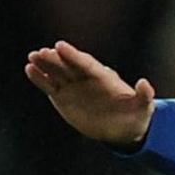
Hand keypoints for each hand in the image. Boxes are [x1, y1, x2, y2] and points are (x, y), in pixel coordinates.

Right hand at [25, 40, 155, 146]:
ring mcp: (74, 87)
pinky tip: (29, 69)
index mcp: (104, 78)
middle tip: (41, 52)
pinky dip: (40, 78)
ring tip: (32, 57)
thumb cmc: (136, 115)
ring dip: (44, 65)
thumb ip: (144, 95)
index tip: (60, 46)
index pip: (86, 64)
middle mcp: (87, 79)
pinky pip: (50, 86)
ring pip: (57, 73)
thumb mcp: (143, 107)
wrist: (124, 128)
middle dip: (56, 59)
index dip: (73, 55)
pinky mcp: (64, 97)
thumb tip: (145, 83)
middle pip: (69, 66)